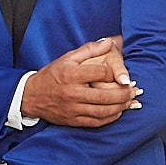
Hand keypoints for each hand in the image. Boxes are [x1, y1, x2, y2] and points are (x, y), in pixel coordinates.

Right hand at [20, 36, 140, 126]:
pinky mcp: (73, 120)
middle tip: (134, 90)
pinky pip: (96, 122)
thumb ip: (89, 50)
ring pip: (103, 111)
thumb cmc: (51, 75)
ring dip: (120, 107)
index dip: (113, 73)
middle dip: (123, 94)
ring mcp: (73, 109)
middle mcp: (73, 93)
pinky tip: (118, 112)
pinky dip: (110, 118)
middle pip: (105, 95)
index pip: (100, 73)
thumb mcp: (67, 58)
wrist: (31, 96)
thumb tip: (109, 42)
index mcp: (71, 75)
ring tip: (130, 102)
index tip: (119, 74)